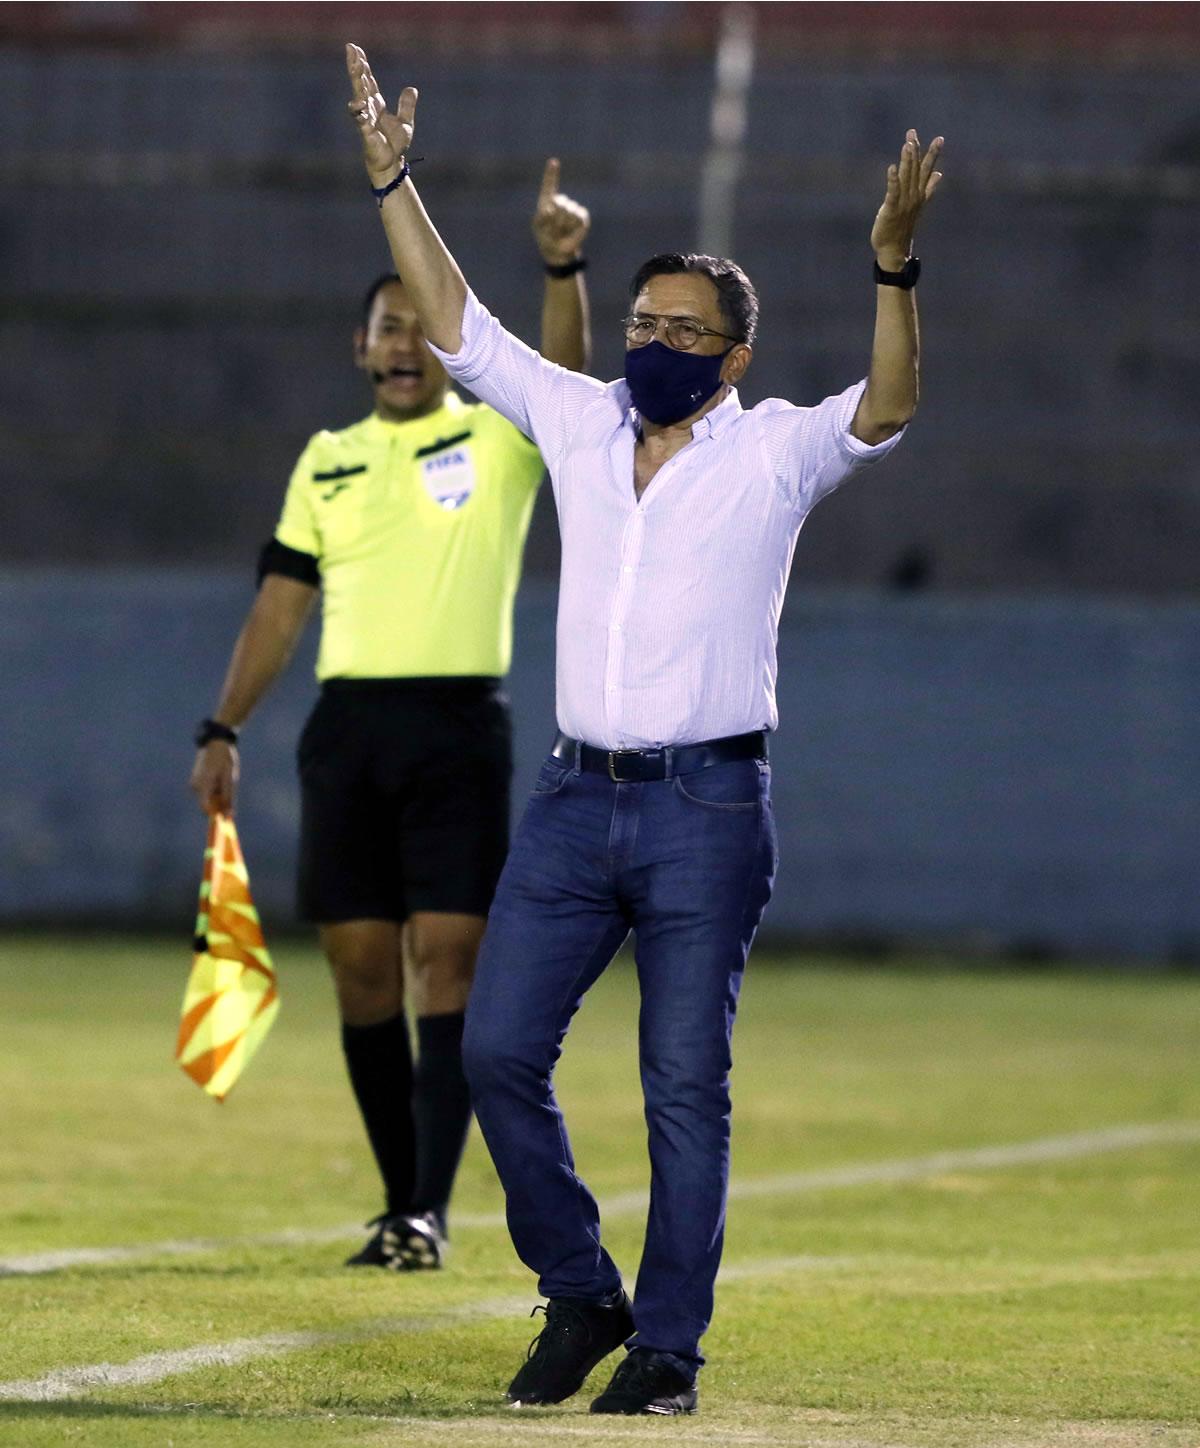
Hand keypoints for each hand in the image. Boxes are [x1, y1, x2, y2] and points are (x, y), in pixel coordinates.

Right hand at [190, 741, 238, 817]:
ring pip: (208, 798)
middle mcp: (195, 786)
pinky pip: (206, 791)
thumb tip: (229, 816)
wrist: (215, 741)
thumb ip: (229, 797)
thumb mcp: (230, 778)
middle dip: (220, 803)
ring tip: (224, 779)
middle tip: (229, 788)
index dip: (216, 815)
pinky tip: (220, 777)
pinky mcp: (196, 781)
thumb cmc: (224, 758)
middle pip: (208, 804)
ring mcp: (194, 783)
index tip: (227, 816)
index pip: (205, 808)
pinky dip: (214, 790)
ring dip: (218, 795)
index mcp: (203, 785)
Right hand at [345, 42, 416, 186]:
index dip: (362, 65)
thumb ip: (406, 105)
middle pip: (360, 82)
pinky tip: (359, 101)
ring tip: (357, 67)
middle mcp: (368, 108)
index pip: (368, 80)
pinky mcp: (366, 132)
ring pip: (358, 95)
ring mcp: (365, 118)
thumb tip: (412, 89)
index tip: (355, 48)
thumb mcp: (405, 122)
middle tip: (351, 48)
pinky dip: (359, 110)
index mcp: (376, 104)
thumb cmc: (394, 144)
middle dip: (355, 66)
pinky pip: (360, 119)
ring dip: (357, 81)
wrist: (391, 163)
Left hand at [532, 158, 590, 266]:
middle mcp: (561, 202)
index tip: (553, 162)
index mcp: (547, 201)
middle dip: (555, 218)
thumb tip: (552, 209)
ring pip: (568, 211)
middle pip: (559, 202)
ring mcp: (572, 208)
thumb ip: (542, 216)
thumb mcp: (539, 227)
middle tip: (552, 229)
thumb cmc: (545, 237)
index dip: (552, 174)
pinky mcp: (582, 217)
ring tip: (560, 232)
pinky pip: (578, 217)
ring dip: (562, 225)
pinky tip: (570, 232)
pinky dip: (573, 227)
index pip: (549, 185)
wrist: (558, 251)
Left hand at [871, 129, 943, 269]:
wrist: (895, 249)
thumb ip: (929, 187)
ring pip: (906, 178)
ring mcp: (903, 203)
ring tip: (908, 144)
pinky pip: (892, 193)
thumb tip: (940, 174)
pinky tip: (891, 168)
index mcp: (920, 193)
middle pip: (915, 170)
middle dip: (915, 150)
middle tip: (912, 133)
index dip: (932, 154)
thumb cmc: (903, 226)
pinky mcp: (890, 210)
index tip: (939, 138)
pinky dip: (893, 180)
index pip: (927, 170)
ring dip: (907, 161)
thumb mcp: (917, 204)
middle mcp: (914, 196)